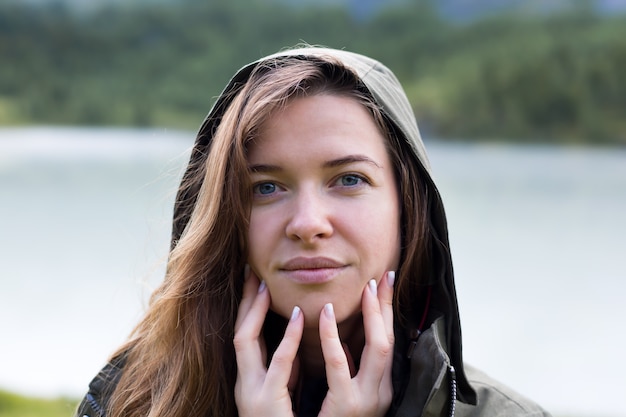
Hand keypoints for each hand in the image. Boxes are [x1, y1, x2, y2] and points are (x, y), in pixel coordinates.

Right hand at [234, 266, 303, 416]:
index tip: (256, 281)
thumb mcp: (282, 394)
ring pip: (245, 340)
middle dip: (244, 301)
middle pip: (238, 330)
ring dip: (254, 310)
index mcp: (251, 380)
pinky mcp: (266, 402)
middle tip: (251, 271)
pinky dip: (287, 338)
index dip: (249, 307)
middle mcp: (246, 382)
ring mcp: (252, 391)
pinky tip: (298, 317)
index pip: (246, 335)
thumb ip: (286, 370)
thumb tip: (296, 346)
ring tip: (263, 284)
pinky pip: (278, 364)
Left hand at [317, 271, 394, 416]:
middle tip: (383, 277)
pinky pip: (339, 365)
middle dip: (388, 307)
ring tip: (365, 287)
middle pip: (390, 339)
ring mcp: (367, 399)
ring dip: (372, 314)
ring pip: (378, 347)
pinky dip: (333, 337)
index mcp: (381, 387)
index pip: (387, 341)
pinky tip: (326, 314)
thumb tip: (349, 344)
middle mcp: (381, 392)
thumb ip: (351, 370)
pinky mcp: (346, 406)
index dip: (387, 311)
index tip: (384, 284)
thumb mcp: (348, 395)